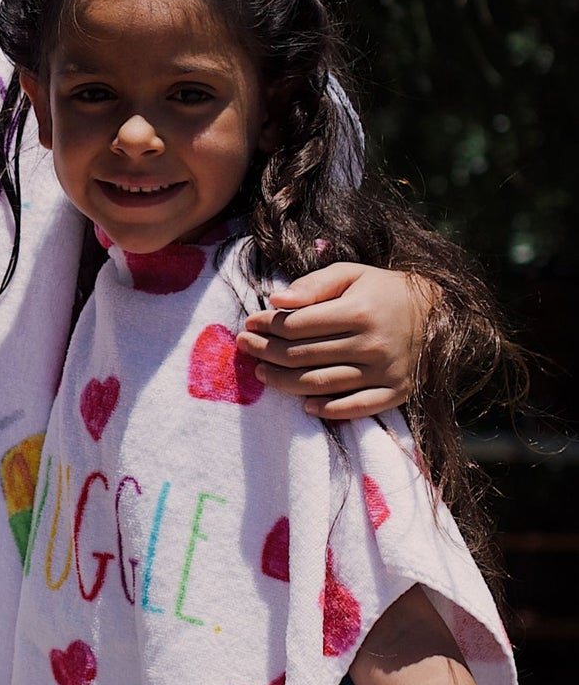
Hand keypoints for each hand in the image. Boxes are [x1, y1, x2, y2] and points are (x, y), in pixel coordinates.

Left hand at [238, 262, 429, 419]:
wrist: (438, 311)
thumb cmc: (383, 291)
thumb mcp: (352, 274)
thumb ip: (314, 284)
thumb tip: (276, 300)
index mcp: (360, 311)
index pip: (298, 325)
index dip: (268, 326)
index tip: (249, 323)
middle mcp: (373, 343)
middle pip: (303, 356)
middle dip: (266, 351)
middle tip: (246, 347)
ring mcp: (385, 371)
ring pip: (320, 383)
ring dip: (283, 382)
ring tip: (261, 373)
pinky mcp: (396, 392)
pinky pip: (355, 408)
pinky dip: (327, 410)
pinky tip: (304, 405)